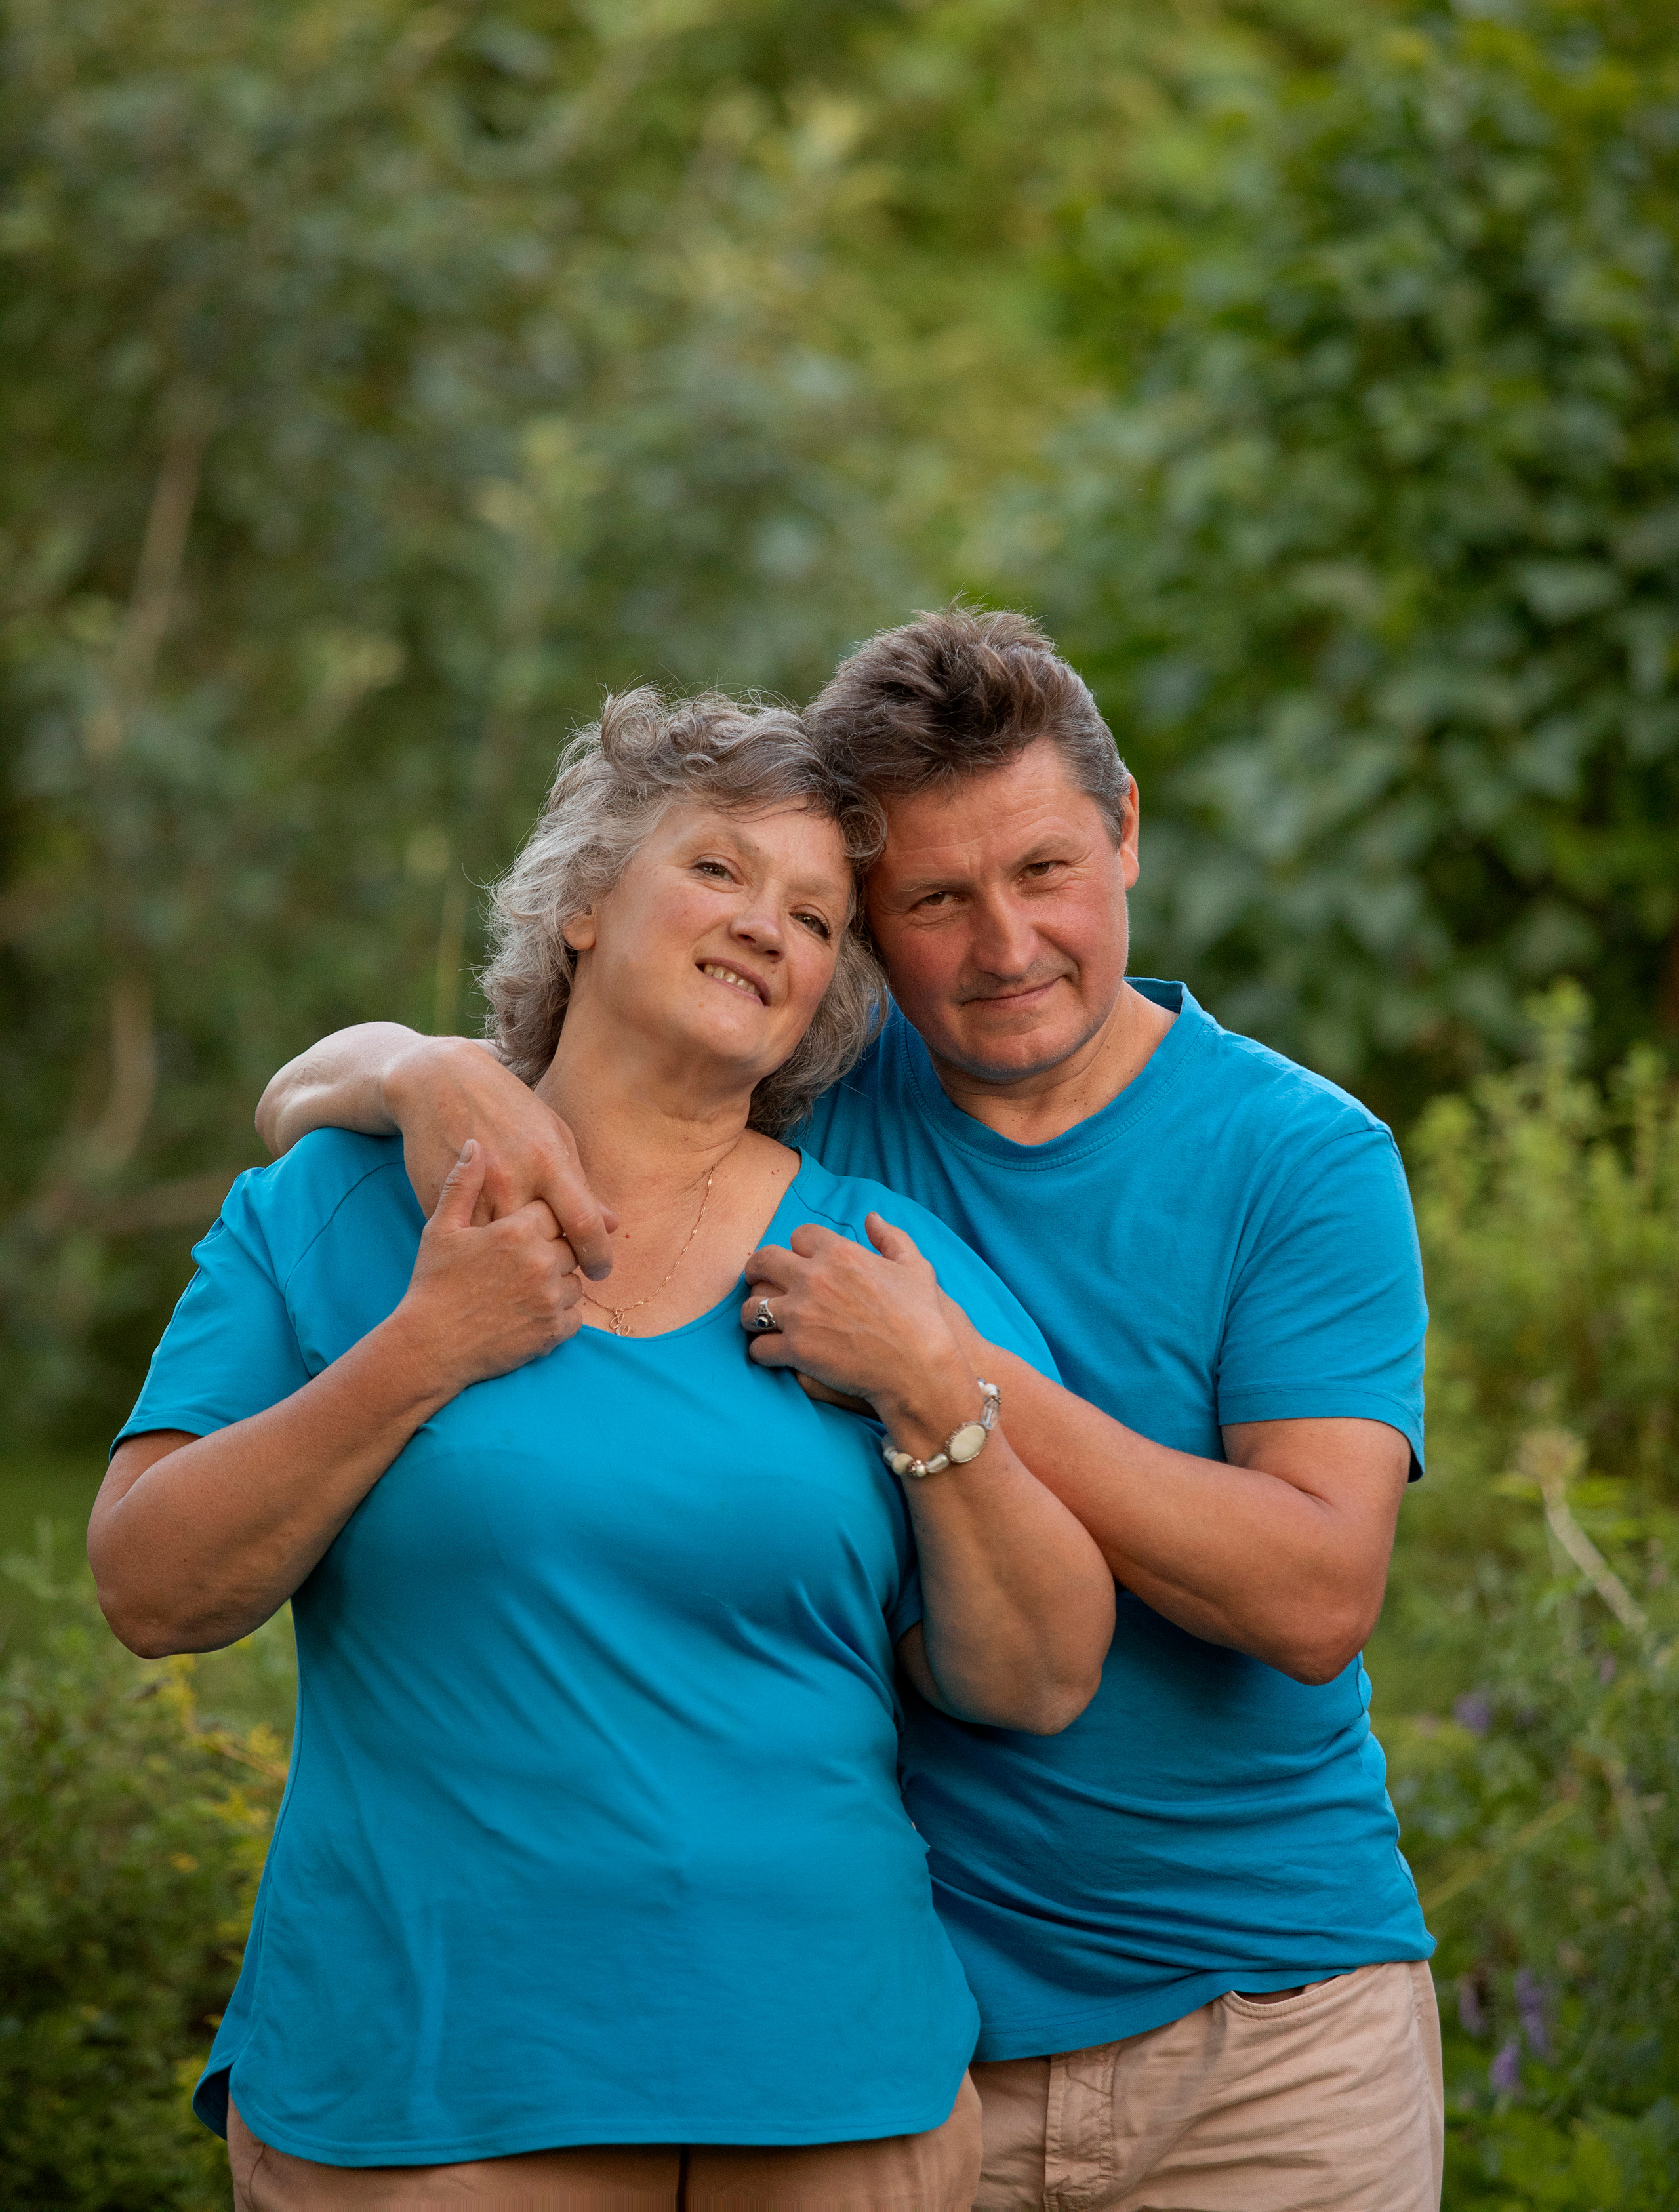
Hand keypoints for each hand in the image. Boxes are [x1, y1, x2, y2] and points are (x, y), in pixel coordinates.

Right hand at [385, 1037, 616, 1278]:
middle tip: (564, 1266)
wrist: (437, 1085)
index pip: (583, 1225)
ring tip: (532, 1266)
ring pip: (507, 1257)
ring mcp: (474, 1197)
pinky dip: (486, 1259)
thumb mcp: (552, 1134)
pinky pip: (471, 1250)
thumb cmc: (505, 1108)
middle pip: (548, 1248)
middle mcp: (512, 1183)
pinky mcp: (441, 1208)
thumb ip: (580, 1183)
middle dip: (561, 1265)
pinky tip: (495, 1258)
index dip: (598, 1256)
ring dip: (525, 1269)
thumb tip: (611, 1224)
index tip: (600, 1271)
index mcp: (545, 1162)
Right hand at [391, 1141, 584, 1393]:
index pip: (556, 1211)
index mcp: (516, 1229)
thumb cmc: (432, 1285)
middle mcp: (540, 1261)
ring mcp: (549, 1297)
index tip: (537, 1227)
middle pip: (571, 1244)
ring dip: (559, 1282)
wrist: (429, 1347)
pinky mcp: (553, 1331)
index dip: (547, 1220)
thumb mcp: (441, 1228)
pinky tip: (532, 1311)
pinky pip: (575, 1315)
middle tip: (528, 1263)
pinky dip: (561, 1313)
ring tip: (525, 1288)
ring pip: (575, 1281)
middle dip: (555, 1251)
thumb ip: (463, 1184)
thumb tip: (475, 1144)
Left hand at [742, 1212, 975, 1450]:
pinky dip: (762, 1351)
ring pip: (751, 1307)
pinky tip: (771, 1353)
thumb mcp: (916, 1267)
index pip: (799, 1235)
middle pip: (763, 1261)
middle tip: (759, 1281)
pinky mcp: (796, 1350)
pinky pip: (759, 1347)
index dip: (799, 1247)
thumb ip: (891, 1238)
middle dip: (757, 1270)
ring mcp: (801, 1315)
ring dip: (753, 1314)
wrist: (919, 1369)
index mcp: (840, 1253)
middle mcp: (814, 1278)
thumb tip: (872, 1217)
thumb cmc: (922, 1319)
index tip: (800, 1260)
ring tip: (760, 1321)